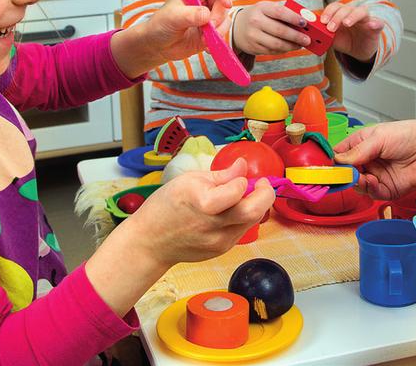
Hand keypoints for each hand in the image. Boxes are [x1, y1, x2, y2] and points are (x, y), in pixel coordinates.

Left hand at [112, 0, 232, 76]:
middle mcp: (204, 0)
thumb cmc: (160, 25)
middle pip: (223, 4)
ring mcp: (209, 16)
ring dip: (218, 31)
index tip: (227, 4)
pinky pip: (222, 33)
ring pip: (225, 19)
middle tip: (208, 27)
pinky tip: (205, 45)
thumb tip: (206, 15)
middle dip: (218, 17)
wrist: (158, 45)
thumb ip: (189, 15)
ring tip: (202, 38)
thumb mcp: (172, 17)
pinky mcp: (211, 31)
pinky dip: (217, 40)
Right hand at [125, 158, 274, 266]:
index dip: (242, 180)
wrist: (150, 243)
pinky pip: (242, 230)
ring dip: (255, 206)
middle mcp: (214, 225)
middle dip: (266, 195)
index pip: (238, 190)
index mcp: (203, 202)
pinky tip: (231, 212)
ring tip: (244, 196)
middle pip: (254, 212)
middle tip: (263, 184)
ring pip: (253, 221)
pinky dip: (243, 218)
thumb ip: (221, 175)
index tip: (239, 176)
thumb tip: (243, 165)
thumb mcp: (189, 180)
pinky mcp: (222, 250)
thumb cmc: (165, 206)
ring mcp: (219, 241)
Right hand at [232, 1, 310, 54]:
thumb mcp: (268, 8)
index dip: (294, 18)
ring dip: (291, 46)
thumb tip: (304, 22)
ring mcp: (253, 35)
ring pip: (276, 44)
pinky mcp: (253, 47)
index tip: (305, 23)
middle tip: (307, 40)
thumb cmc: (259, 15)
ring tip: (300, 45)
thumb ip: (284, 13)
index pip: (280, 12)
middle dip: (296, 36)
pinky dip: (283, 50)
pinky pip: (272, 51)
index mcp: (261, 8)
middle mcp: (255, 21)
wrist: (237, 26)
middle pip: (280, 31)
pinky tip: (289, 47)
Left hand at [320, 2, 383, 61]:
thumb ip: (323, 35)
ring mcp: (366, 19)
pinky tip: (372, 25)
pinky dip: (375, 23)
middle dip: (337, 17)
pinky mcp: (376, 28)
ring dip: (352, 16)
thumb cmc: (345, 41)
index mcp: (342, 14)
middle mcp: (353, 13)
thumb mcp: (332, 39)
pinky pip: (378, 23)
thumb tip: (311, 35)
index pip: (335, 7)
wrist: (360, 50)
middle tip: (330, 27)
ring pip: (361, 12)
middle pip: (346, 8)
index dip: (328, 12)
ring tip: (346, 23)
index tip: (323, 21)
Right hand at [333, 119, 415, 199]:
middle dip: (343, 174)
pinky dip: (368, 189)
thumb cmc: (410, 135)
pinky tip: (371, 181)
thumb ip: (357, 152)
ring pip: (356, 185)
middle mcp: (368, 161)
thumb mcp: (378, 138)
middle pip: (346, 172)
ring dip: (356, 182)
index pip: (340, 154)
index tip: (325, 166)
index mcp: (362, 144)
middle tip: (342, 173)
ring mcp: (377, 176)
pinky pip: (371, 193)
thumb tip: (338, 161)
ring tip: (361, 176)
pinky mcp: (387, 190)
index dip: (332, 161)